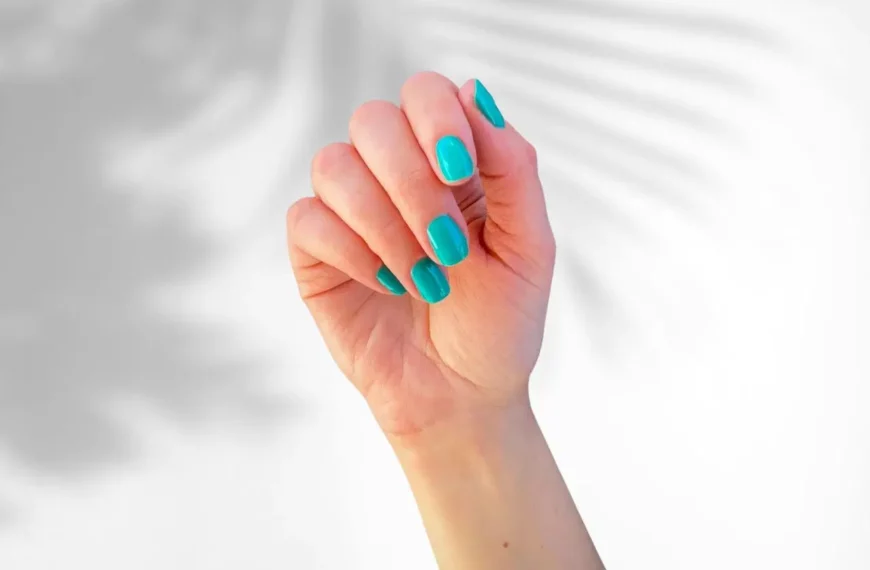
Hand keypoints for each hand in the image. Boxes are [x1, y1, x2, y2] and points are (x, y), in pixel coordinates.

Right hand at [286, 72, 555, 438]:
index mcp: (451, 163)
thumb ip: (512, 167)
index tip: (459, 171)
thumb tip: (473, 90)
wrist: (460, 398)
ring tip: (423, 278)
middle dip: (412, 183)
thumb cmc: (499, 323)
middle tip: (448, 247)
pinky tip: (384, 284)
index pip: (426, 94)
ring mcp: (351, 212)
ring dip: (384, 224)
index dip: (436, 120)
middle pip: (373, 121)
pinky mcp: (317, 252)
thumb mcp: (528, 247)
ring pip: (334, 164)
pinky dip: (349, 249)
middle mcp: (396, 175)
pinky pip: (306, 218)